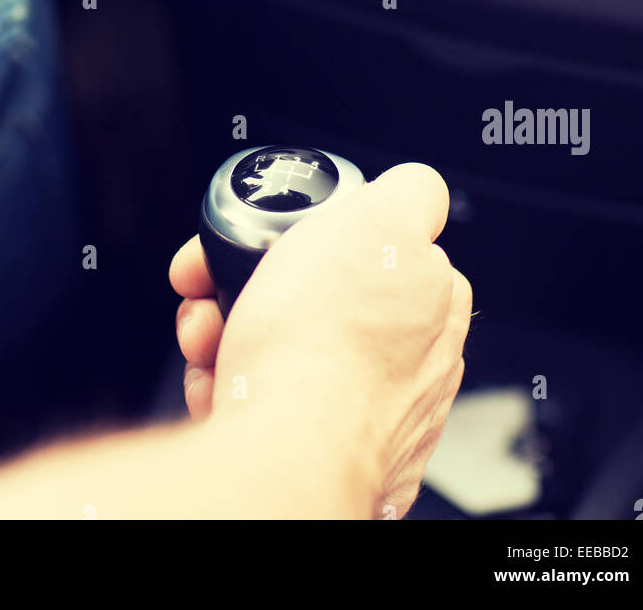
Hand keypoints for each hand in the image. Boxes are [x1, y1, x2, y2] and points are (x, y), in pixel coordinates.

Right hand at [170, 162, 471, 517]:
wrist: (283, 454)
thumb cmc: (324, 344)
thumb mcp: (378, 217)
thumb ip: (411, 191)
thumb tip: (415, 189)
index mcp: (435, 301)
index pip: (371, 245)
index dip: (308, 235)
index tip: (268, 240)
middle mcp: (413, 364)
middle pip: (314, 295)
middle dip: (253, 286)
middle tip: (217, 293)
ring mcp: (368, 414)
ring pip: (279, 346)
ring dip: (227, 334)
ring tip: (207, 343)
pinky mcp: (324, 453)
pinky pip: (263, 403)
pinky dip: (230, 388)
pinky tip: (220, 386)